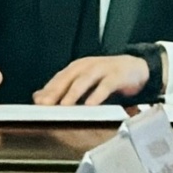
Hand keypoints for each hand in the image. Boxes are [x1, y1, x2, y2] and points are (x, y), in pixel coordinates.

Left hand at [33, 55, 149, 105]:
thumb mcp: (83, 81)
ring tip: (65, 105)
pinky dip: (97, 95)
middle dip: (56, 92)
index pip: (58, 80)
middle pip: (67, 79)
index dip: (47, 91)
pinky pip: (105, 86)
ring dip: (74, 93)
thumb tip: (38, 97)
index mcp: (76, 69)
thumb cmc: (105, 77)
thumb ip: (62, 89)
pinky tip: (91, 105)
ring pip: (84, 81)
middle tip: (46, 105)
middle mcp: (86, 67)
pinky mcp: (116, 76)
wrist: (135, 68)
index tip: (37, 104)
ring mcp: (101, 70)